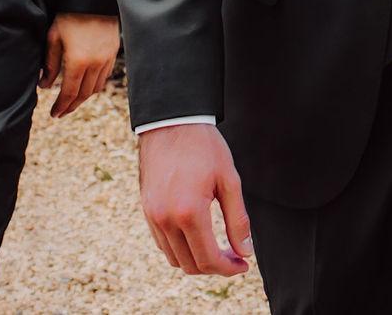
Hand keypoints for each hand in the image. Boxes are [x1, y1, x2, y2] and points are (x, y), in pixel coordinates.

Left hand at [42, 13, 120, 116]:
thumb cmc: (69, 15)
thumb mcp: (54, 38)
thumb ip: (50, 64)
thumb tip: (45, 85)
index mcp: (78, 61)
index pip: (70, 92)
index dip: (61, 106)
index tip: (54, 114)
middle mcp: (95, 63)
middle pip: (84, 94)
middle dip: (72, 105)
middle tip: (62, 112)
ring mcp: (107, 58)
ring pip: (97, 87)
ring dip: (84, 96)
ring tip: (73, 100)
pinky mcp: (114, 51)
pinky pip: (105, 75)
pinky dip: (95, 84)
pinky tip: (86, 84)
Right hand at [138, 123, 251, 275]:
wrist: (171, 122)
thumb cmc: (204, 147)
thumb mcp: (229, 180)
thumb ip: (238, 219)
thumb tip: (245, 252)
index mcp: (189, 212)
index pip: (209, 259)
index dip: (229, 269)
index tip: (243, 265)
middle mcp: (166, 219)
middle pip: (191, 265)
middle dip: (215, 268)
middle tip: (234, 257)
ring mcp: (153, 216)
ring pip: (175, 259)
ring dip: (197, 261)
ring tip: (217, 249)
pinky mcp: (147, 210)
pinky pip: (163, 243)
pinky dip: (181, 249)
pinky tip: (198, 237)